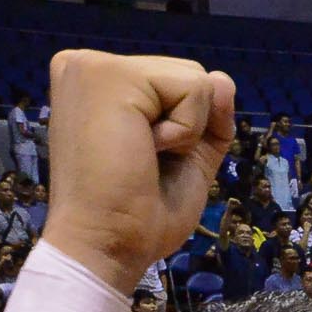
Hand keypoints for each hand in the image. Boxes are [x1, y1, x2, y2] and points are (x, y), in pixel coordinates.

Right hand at [41, 50, 235, 294]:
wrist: (106, 247)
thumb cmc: (138, 213)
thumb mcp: (187, 156)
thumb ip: (208, 116)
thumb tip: (222, 79)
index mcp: (99, 84)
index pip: (176, 82)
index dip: (186, 128)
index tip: (145, 161)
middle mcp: (88, 65)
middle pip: (189, 74)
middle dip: (188, 126)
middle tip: (144, 162)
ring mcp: (94, 66)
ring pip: (195, 78)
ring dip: (186, 131)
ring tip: (141, 156)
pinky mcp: (110, 76)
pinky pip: (193, 90)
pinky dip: (185, 132)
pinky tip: (144, 151)